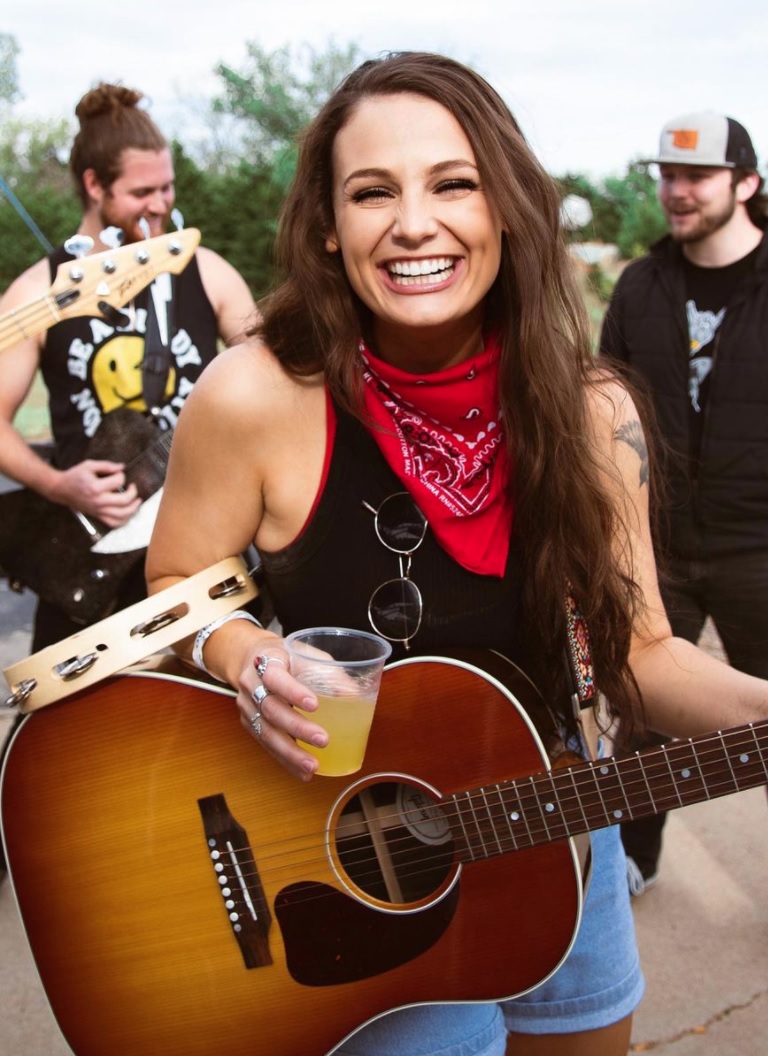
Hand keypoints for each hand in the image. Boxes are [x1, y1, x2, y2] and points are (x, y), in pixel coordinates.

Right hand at [49, 459, 141, 526]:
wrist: (61, 489)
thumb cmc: (74, 476)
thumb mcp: (89, 465)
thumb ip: (107, 465)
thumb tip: (122, 467)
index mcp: (95, 487)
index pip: (118, 482)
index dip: (122, 476)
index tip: (118, 474)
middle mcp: (98, 501)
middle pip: (124, 501)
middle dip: (133, 493)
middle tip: (133, 487)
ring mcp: (98, 510)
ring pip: (122, 515)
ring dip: (133, 508)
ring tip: (136, 501)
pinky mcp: (97, 516)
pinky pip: (114, 523)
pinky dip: (124, 520)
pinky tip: (128, 512)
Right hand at [236, 642, 329, 781]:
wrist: (253, 658)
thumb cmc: (288, 658)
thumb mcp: (308, 655)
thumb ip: (330, 674)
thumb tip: (357, 695)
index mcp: (267, 661)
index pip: (275, 676)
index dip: (293, 692)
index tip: (314, 705)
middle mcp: (251, 684)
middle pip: (271, 709)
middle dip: (297, 727)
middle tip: (323, 740)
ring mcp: (248, 707)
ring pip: (265, 732)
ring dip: (290, 752)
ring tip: (312, 766)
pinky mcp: (250, 724)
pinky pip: (266, 745)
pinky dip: (286, 760)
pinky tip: (303, 772)